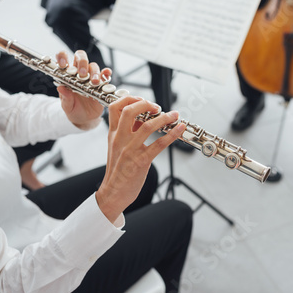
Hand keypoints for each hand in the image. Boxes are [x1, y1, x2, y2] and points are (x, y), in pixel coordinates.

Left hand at [55, 50, 111, 128]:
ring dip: (94, 72)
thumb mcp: (67, 106)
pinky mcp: (101, 83)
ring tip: (94, 82)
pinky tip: (107, 74)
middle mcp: (79, 73)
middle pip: (80, 57)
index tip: (63, 64)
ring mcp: (90, 77)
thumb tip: (61, 88)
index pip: (63, 58)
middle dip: (82, 63)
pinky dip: (106, 72)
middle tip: (82, 74)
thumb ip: (65, 97)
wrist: (85, 119)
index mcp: (67, 75)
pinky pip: (105, 74)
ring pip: (93, 66)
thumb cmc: (74, 110)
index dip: (62, 57)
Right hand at [95, 96, 185, 222]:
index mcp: (113, 134)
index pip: (115, 107)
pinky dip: (172, 135)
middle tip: (157, 107)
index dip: (130, 99)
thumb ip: (129, 132)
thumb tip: (144, 118)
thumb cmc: (118, 170)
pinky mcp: (141, 161)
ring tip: (174, 115)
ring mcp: (130, 150)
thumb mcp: (118, 147)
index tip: (143, 100)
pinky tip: (179, 129)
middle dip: (146, 104)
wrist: (113, 193)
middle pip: (129, 111)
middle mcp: (120, 139)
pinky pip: (159, 144)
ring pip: (148, 126)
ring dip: (164, 118)